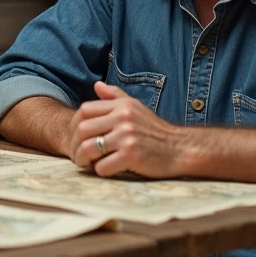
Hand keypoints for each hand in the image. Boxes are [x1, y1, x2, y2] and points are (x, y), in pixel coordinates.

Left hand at [70, 81, 184, 177]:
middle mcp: (123, 118)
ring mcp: (127, 136)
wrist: (181, 149)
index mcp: (121, 106)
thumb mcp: (136, 108)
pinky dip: (100, 171)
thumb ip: (115, 96)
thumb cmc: (155, 130)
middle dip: (75, 145)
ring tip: (87, 164)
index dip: (74, 126)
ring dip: (83, 160)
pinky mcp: (132, 155)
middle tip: (78, 156)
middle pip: (82, 129)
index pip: (84, 110)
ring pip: (89, 148)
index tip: (76, 138)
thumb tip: (96, 85)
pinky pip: (103, 166)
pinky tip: (106, 170)